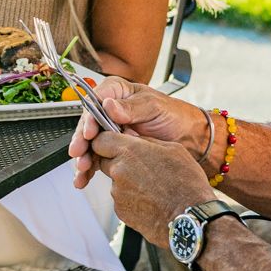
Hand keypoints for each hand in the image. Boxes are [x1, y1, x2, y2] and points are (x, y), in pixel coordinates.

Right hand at [68, 77, 208, 187]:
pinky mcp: (114, 147)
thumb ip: (131, 108)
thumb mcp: (154, 107)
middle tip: (80, 153)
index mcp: (117, 92)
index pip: (95, 102)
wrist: (190, 138)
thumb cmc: (175, 116)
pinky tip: (84, 177)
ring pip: (90, 143)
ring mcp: (111, 130)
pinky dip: (90, 168)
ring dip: (84, 157)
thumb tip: (109, 106)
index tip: (89, 133)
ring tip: (82, 170)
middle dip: (82, 141)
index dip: (89, 118)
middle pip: (88, 124)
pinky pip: (98, 156)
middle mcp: (110, 110)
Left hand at [85, 130, 215, 242]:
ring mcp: (117, 192)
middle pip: (105, 161)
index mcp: (129, 151)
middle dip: (118, 162)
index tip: (116, 145)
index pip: (100, 140)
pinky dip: (132, 199)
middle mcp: (118, 170)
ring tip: (152, 188)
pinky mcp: (120, 211)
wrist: (191, 219)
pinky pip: (121, 199)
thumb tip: (131, 138)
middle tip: (140, 168)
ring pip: (115, 181)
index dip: (107, 142)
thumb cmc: (187, 183)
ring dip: (127, 182)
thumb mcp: (173, 150)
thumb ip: (146, 141)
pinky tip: (151, 202)